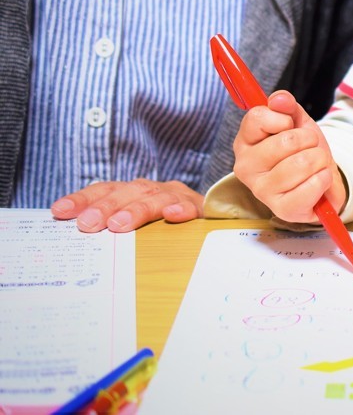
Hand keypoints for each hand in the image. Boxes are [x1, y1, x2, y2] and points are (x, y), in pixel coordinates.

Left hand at [51, 179, 203, 232]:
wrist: (218, 214)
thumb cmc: (166, 228)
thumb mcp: (136, 225)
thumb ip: (113, 227)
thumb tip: (77, 236)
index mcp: (134, 192)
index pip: (105, 189)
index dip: (82, 198)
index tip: (60, 211)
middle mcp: (154, 189)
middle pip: (128, 192)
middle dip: (105, 207)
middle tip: (87, 224)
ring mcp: (178, 196)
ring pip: (155, 197)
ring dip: (137, 210)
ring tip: (120, 225)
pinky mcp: (200, 208)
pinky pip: (192, 206)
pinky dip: (181, 208)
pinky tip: (172, 214)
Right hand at [232, 90, 346, 222]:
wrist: (322, 180)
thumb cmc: (304, 150)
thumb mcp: (298, 122)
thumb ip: (287, 106)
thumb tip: (280, 98)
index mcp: (245, 142)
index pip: (257, 118)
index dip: (284, 118)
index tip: (289, 126)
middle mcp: (245, 167)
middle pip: (286, 141)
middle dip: (309, 140)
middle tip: (309, 148)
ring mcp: (262, 191)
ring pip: (302, 163)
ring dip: (319, 160)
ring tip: (315, 165)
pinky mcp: (282, 210)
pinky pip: (312, 186)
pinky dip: (324, 179)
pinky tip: (319, 181)